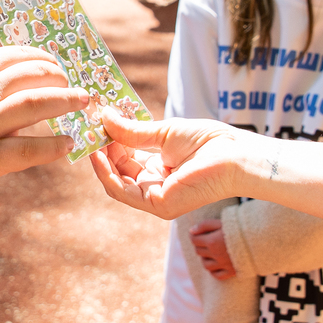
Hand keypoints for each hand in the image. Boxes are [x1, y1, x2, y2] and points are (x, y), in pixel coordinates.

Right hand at [0, 47, 89, 191]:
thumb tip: (20, 80)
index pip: (17, 55)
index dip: (44, 58)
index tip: (58, 65)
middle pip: (34, 75)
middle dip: (60, 78)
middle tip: (75, 87)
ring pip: (37, 104)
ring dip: (66, 101)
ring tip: (81, 103)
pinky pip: (29, 149)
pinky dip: (53, 146)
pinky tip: (67, 145)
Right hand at [87, 108, 257, 218]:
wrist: (234, 156)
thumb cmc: (209, 142)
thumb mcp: (164, 132)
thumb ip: (133, 131)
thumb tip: (105, 116)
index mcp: (160, 169)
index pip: (126, 159)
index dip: (110, 143)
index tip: (96, 124)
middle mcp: (156, 186)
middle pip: (118, 172)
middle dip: (102, 151)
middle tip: (87, 129)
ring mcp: (156, 199)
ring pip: (116, 184)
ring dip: (101, 162)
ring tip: (89, 139)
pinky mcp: (158, 205)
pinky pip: (123, 192)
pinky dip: (108, 174)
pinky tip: (99, 154)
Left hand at [190, 220, 235, 279]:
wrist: (259, 239)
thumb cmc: (240, 227)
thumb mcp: (221, 222)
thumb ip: (204, 225)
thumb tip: (191, 231)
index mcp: (212, 241)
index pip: (194, 240)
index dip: (194, 236)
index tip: (197, 233)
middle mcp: (215, 255)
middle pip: (199, 252)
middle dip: (200, 245)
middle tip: (205, 240)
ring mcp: (223, 265)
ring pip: (205, 265)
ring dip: (205, 258)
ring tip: (210, 253)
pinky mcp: (232, 271)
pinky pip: (217, 275)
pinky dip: (213, 271)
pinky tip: (216, 265)